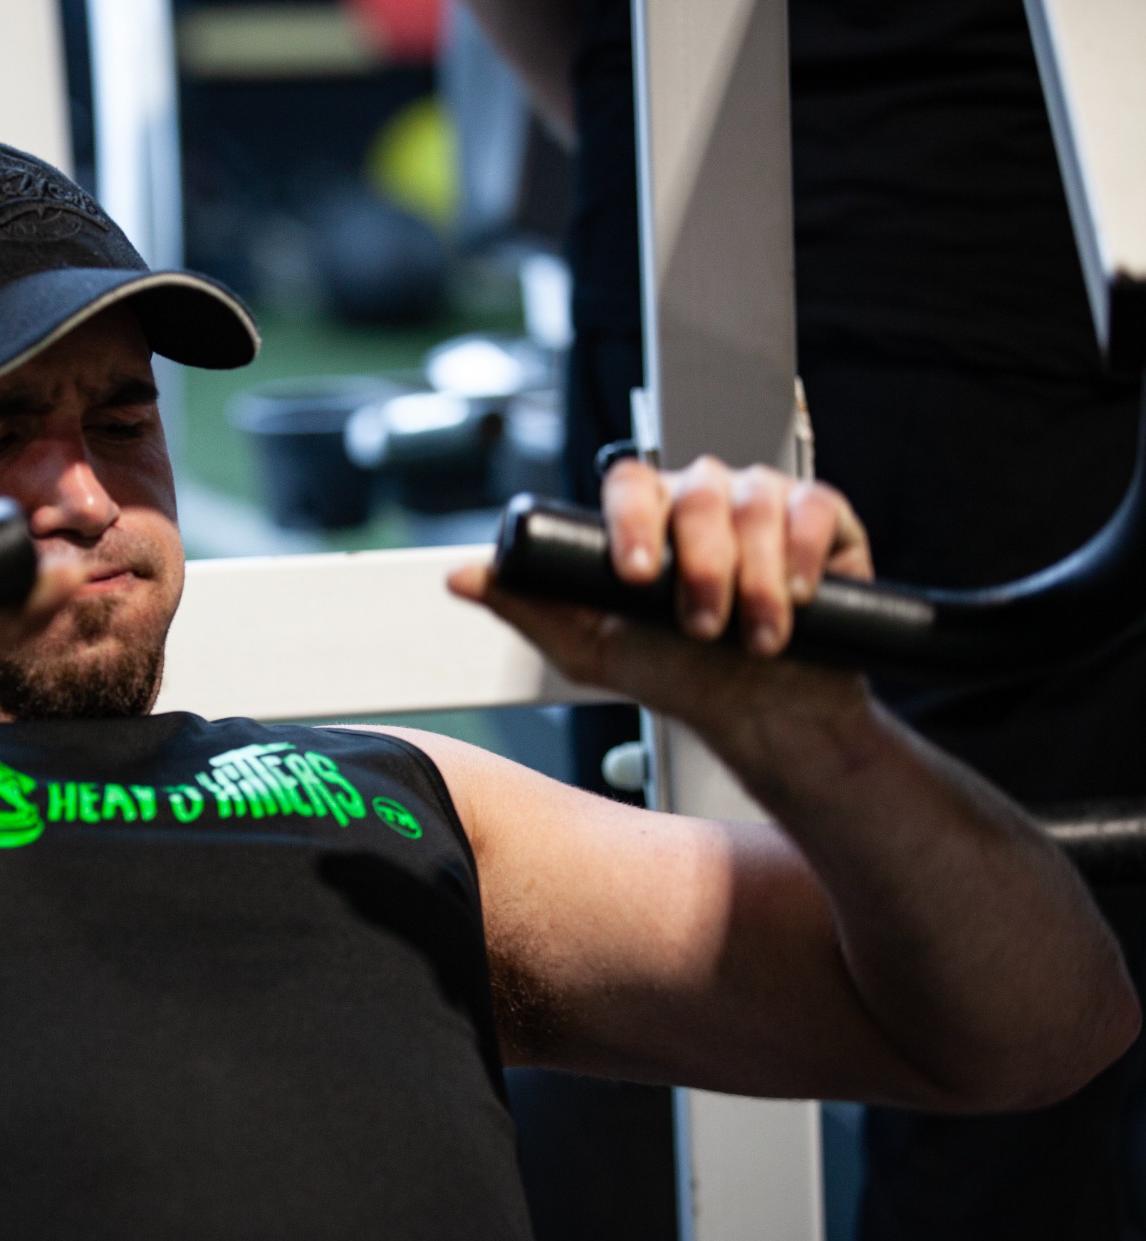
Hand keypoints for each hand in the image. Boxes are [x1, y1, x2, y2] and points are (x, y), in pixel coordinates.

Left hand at [450, 458, 873, 742]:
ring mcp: (763, 504)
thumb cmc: (676, 677)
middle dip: (700, 565)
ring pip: (755, 502)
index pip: (628, 484)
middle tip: (700, 624)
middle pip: (695, 491)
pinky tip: (797, 596)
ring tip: (752, 635)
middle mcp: (701, 499)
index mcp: (644, 517)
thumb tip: (461, 576)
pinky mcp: (822, 521)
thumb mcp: (590, 650)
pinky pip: (815, 508)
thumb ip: (528, 607)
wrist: (760, 714)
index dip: (631, 523)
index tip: (636, 576)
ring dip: (753, 576)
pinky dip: (804, 554)